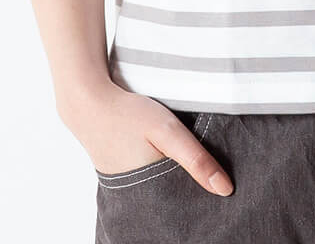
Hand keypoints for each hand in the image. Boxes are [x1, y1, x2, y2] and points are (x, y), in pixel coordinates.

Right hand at [65, 82, 233, 195]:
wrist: (89, 104)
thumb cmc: (128, 115)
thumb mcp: (168, 131)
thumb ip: (196, 159)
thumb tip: (226, 190)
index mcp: (151, 196)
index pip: (185, 211)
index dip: (203, 202)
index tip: (222, 194)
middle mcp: (138, 201)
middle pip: (174, 205)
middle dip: (191, 196)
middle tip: (211, 182)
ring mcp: (129, 192)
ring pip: (163, 195)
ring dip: (177, 185)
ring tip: (193, 172)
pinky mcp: (124, 180)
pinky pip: (150, 186)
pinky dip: (162, 178)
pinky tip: (171, 165)